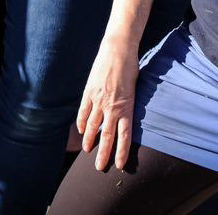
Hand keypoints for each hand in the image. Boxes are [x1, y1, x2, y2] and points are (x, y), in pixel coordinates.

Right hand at [77, 37, 138, 170]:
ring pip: (92, 126)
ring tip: (87, 151)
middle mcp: (112, 107)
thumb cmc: (131, 67)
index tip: (119, 165)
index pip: (124, 137)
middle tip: (99, 168)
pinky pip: (84, 111)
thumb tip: (126, 117)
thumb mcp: (135, 88)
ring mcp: (98, 100)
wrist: (118, 49)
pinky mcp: (89, 91)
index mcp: (127, 107)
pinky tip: (82, 130)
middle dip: (103, 154)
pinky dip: (82, 122)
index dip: (121, 153)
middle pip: (106, 136)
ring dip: (90, 140)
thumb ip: (129, 104)